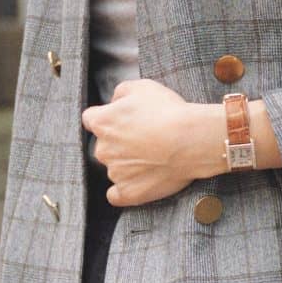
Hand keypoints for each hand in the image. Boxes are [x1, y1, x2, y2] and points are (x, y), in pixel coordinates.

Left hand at [81, 79, 221, 205]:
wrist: (190, 140)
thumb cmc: (168, 111)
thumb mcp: (142, 86)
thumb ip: (120, 93)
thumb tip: (114, 102)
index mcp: (102, 123)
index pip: (91, 120)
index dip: (107, 119)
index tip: (122, 120)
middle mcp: (103, 149)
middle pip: (104, 146)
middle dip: (119, 143)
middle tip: (144, 139)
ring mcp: (115, 173)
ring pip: (114, 168)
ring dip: (127, 164)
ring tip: (153, 158)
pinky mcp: (128, 192)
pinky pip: (116, 196)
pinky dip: (125, 190)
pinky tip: (137, 183)